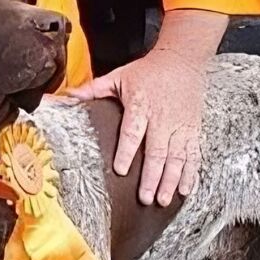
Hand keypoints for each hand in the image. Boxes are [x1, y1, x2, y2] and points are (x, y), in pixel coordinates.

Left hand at [63, 9, 224, 206]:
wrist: (183, 59)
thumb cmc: (148, 71)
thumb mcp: (118, 77)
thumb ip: (93, 90)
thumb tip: (66, 96)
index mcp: (140, 105)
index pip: (132, 132)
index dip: (126, 152)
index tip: (120, 170)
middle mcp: (162, 118)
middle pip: (156, 151)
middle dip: (151, 177)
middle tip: (144, 197)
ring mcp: (180, 126)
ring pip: (177, 157)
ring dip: (171, 180)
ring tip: (162, 199)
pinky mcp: (193, 130)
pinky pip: (193, 154)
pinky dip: (190, 173)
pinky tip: (185, 190)